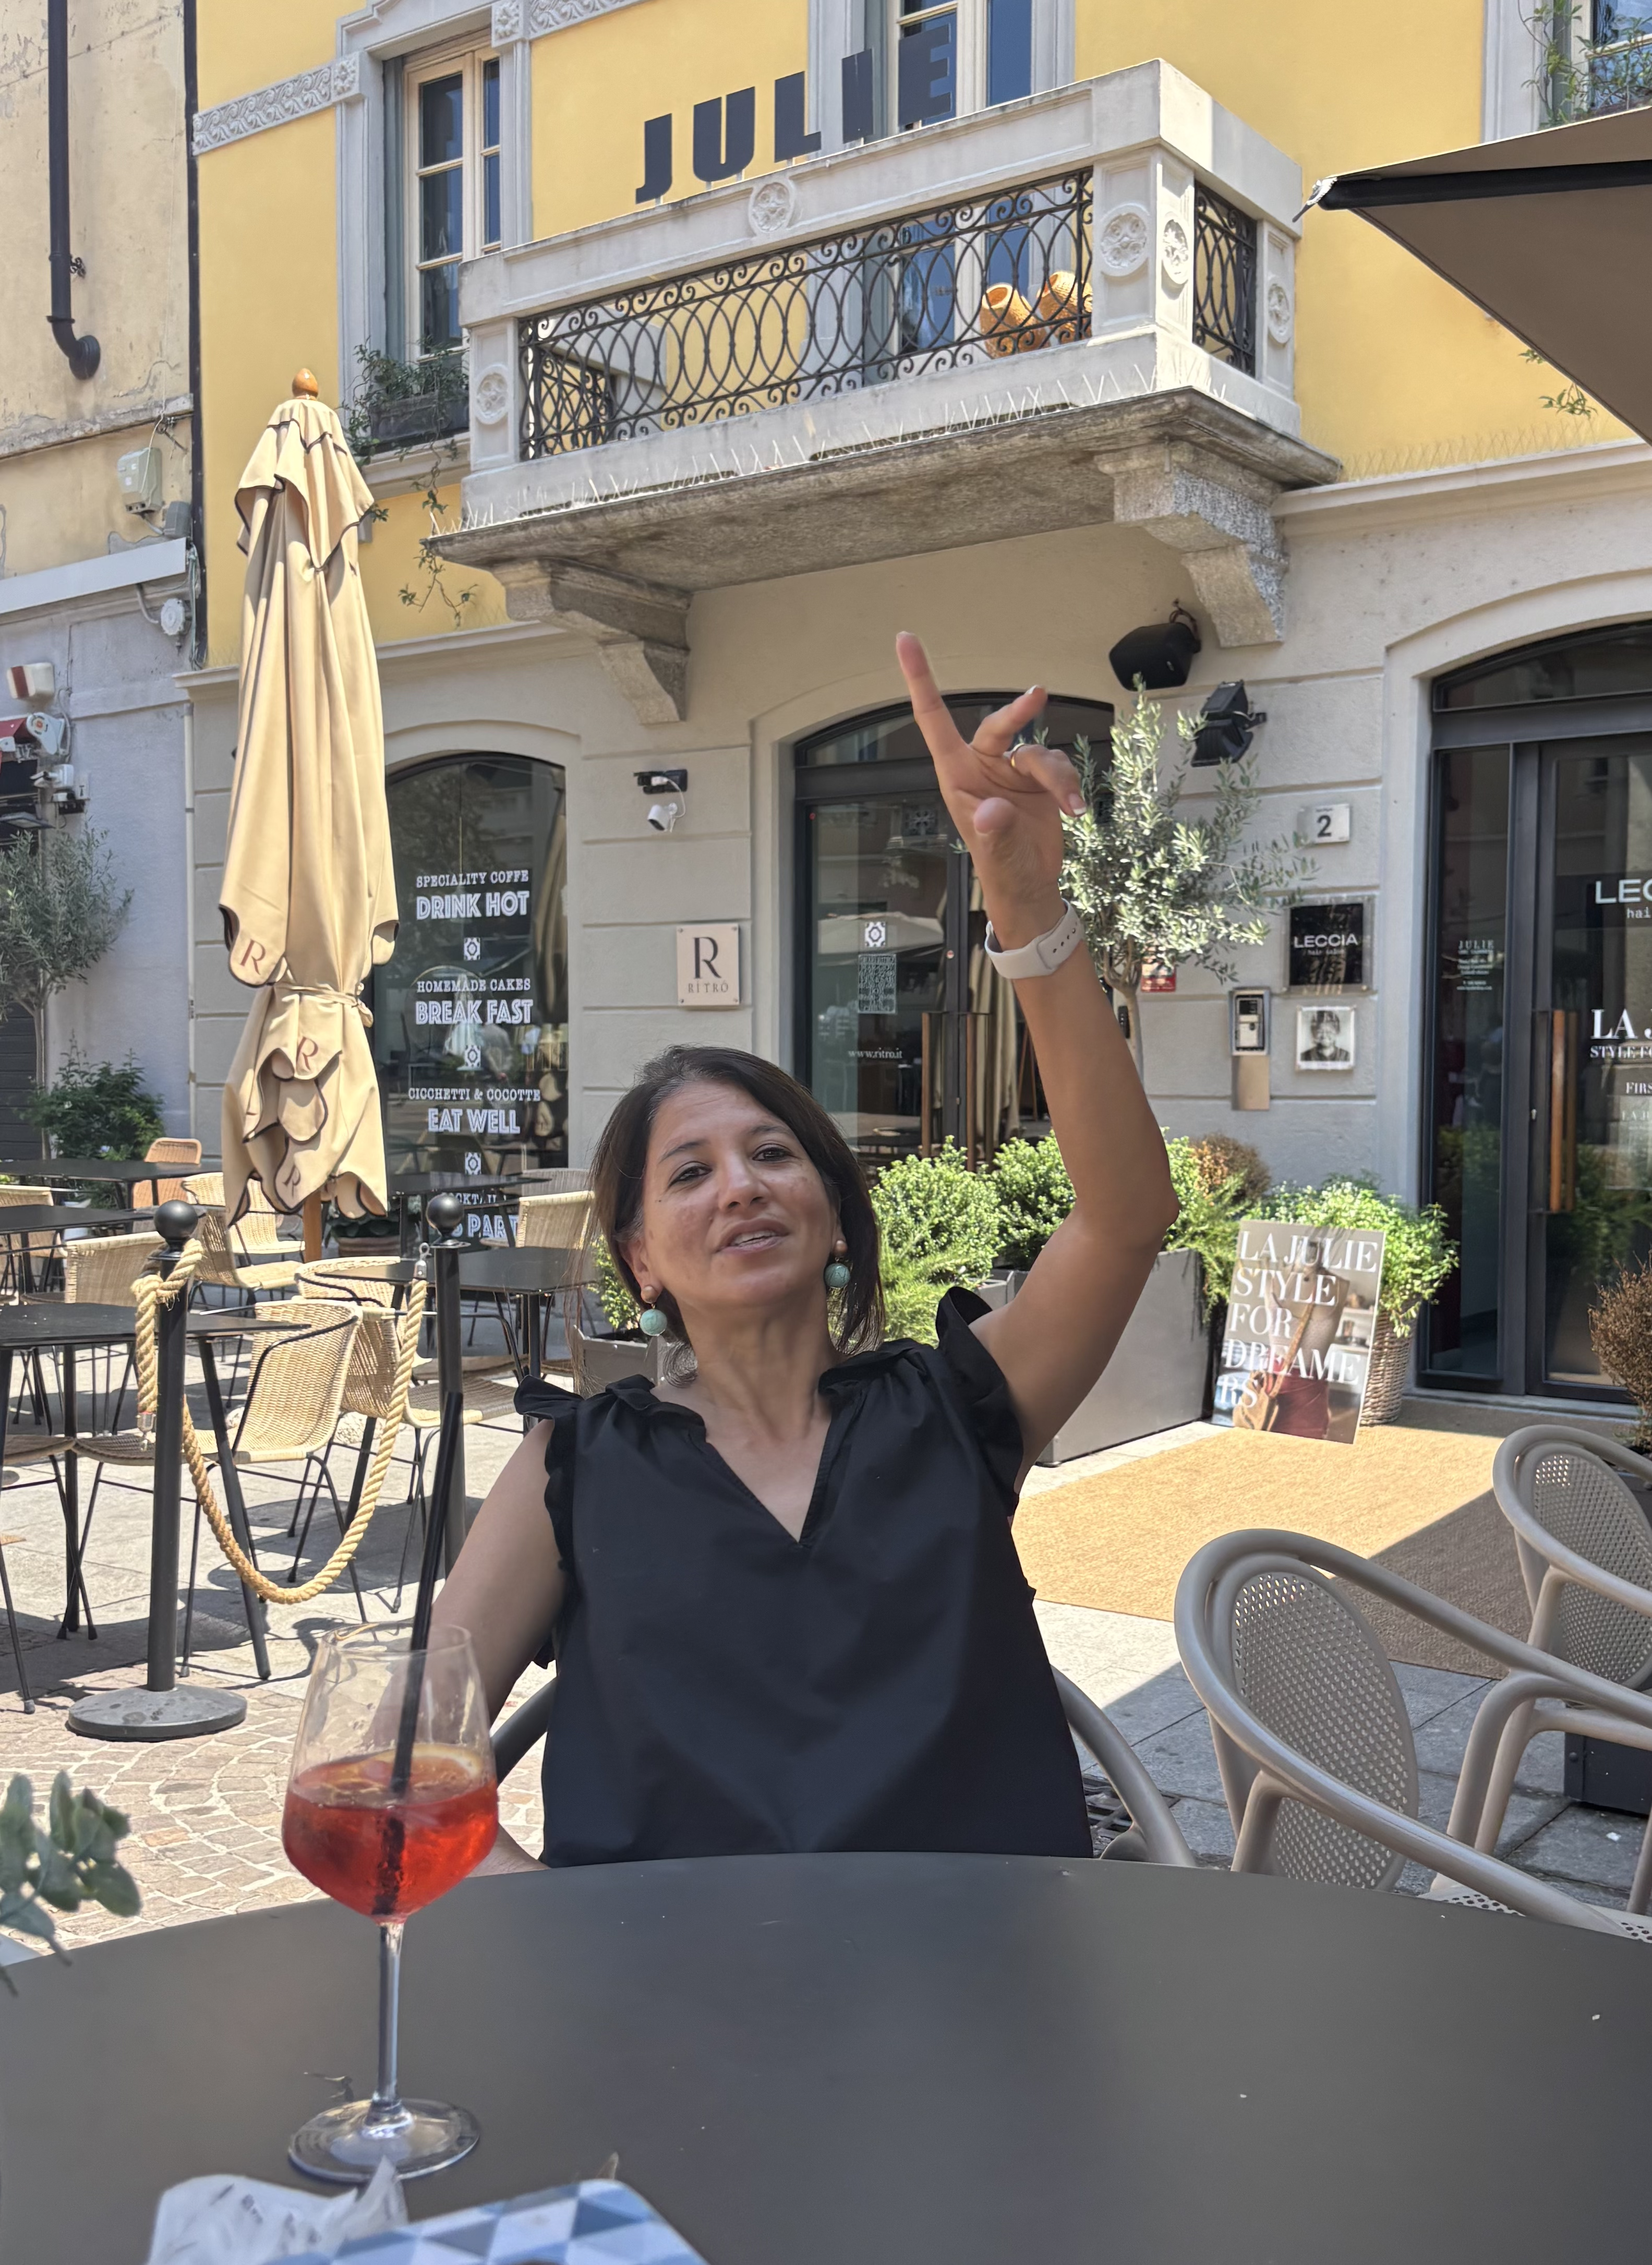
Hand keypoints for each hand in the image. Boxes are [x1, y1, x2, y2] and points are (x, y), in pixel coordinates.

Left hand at [895, 632, 1084, 946]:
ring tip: (1068, 807)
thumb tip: (991, 811)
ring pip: (1037, 751)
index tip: (906, 640)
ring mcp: (1011, 773)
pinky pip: (1058, 766)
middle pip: (997, 726)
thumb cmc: (1002, 871)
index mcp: (957, 777)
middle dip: (1017, 712)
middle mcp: (982, 768)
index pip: (934, 720)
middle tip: (1037, 696)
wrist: (1032, 886)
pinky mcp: (1039, 781)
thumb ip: (994, 832)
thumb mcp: (997, 856)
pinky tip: (1074, 811)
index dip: (920, 680)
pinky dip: (1069, 785)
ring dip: (1057, 775)